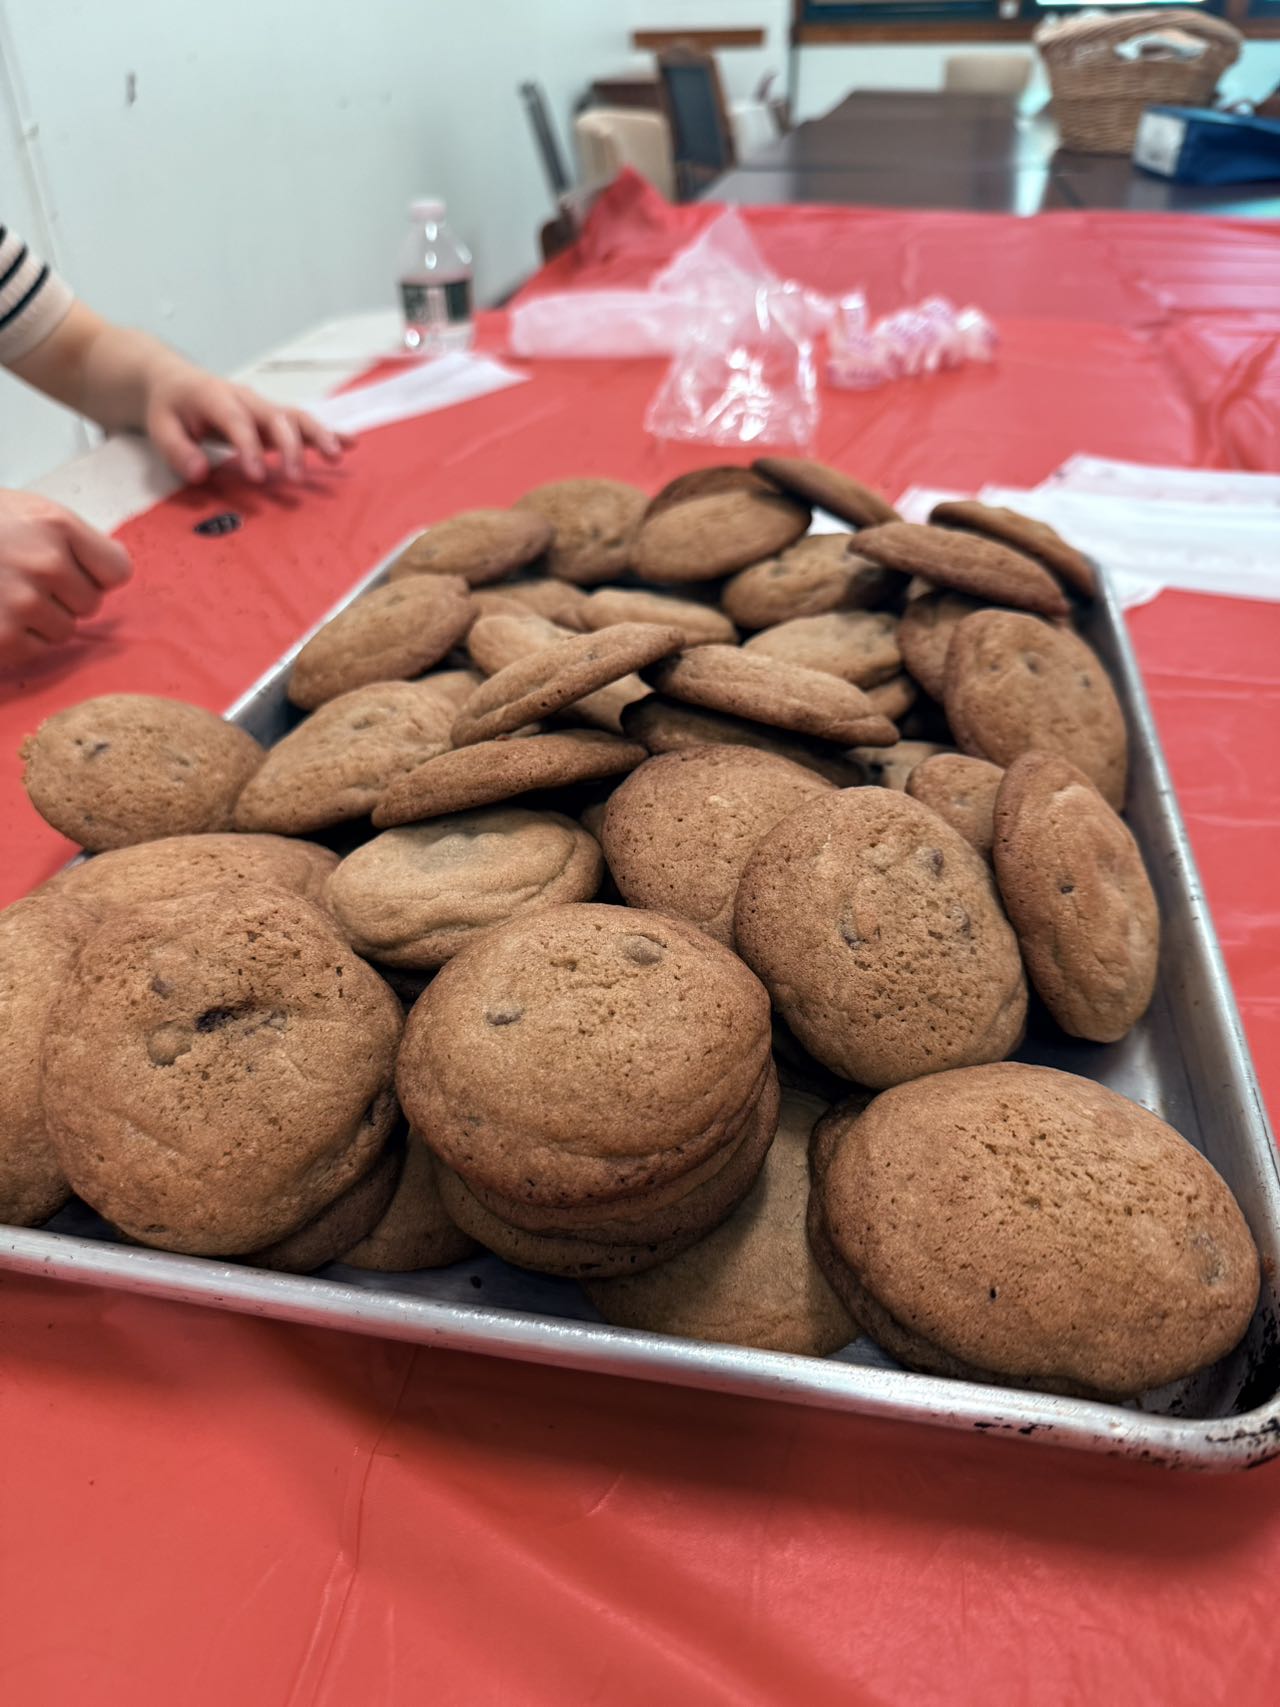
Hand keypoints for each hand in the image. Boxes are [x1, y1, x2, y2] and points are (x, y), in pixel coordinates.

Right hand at [0, 489, 131, 669]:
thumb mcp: (27, 512)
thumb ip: (71, 541)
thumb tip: (110, 575)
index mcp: (56, 526)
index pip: (118, 570)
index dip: (97, 572)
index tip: (76, 568)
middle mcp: (44, 564)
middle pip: (91, 604)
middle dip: (65, 596)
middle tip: (26, 578)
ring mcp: (23, 603)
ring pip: (65, 631)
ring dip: (42, 620)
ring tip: (6, 595)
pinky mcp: (4, 638)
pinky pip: (35, 650)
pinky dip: (18, 639)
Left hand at [142, 359, 349, 484]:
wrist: (175, 381)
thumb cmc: (169, 406)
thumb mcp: (160, 426)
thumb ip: (178, 450)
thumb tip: (200, 472)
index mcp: (214, 397)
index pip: (237, 422)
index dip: (249, 448)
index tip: (258, 477)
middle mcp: (245, 399)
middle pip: (275, 417)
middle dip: (290, 446)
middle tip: (296, 477)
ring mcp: (262, 408)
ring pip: (295, 417)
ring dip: (318, 435)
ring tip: (338, 454)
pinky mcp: (273, 418)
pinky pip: (301, 423)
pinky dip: (325, 432)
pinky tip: (349, 442)